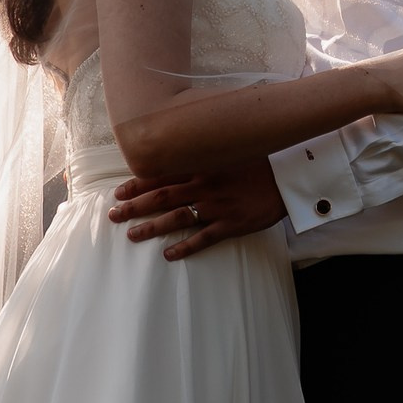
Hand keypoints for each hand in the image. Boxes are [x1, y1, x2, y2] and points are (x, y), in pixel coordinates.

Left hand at [109, 160, 286, 259]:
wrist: (289, 175)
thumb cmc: (260, 160)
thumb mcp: (230, 148)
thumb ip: (206, 151)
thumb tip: (184, 148)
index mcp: (202, 166)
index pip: (163, 174)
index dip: (138, 184)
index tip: (119, 191)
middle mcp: (205, 185)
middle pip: (161, 197)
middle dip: (135, 206)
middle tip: (113, 215)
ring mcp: (217, 206)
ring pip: (177, 218)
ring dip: (152, 228)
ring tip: (132, 236)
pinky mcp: (231, 224)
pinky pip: (203, 238)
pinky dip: (185, 247)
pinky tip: (169, 255)